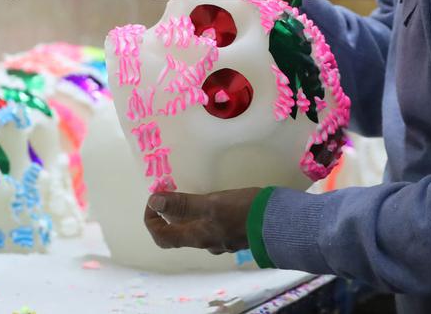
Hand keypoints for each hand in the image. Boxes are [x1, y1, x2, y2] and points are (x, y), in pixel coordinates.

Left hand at [144, 188, 260, 253]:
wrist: (279, 222)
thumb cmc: (244, 212)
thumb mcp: (211, 203)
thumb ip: (183, 204)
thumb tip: (154, 201)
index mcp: (197, 237)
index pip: (162, 238)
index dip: (151, 220)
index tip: (154, 199)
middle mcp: (206, 242)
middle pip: (178, 232)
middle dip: (169, 211)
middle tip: (171, 189)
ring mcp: (221, 239)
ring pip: (195, 227)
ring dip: (187, 211)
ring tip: (191, 190)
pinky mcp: (234, 232)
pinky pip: (211, 224)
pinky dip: (203, 212)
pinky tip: (213, 198)